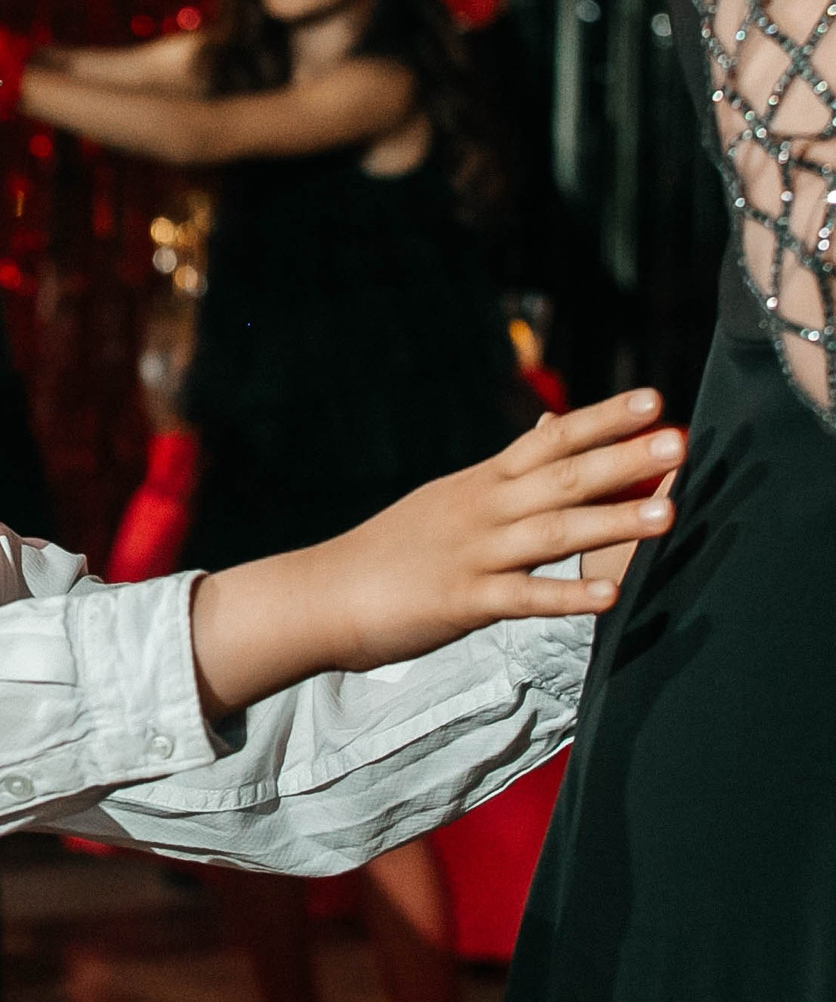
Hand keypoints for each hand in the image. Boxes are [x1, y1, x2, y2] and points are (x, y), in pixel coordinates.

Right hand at [309, 389, 682, 673]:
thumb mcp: (447, 497)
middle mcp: (480, 511)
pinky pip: (524, 598)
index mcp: (479, 484)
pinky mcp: (461, 602)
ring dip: (614, 521)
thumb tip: (552, 425)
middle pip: (561, 478)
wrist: (323, 594)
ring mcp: (472, 555)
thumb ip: (506, 468)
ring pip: (553, 532)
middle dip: (623, 459)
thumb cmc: (390, 549)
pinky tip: (610, 595)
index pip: (549, 440)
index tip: (653, 400)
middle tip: (679, 441)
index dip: (602, 419)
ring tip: (669, 513)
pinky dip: (567, 596)